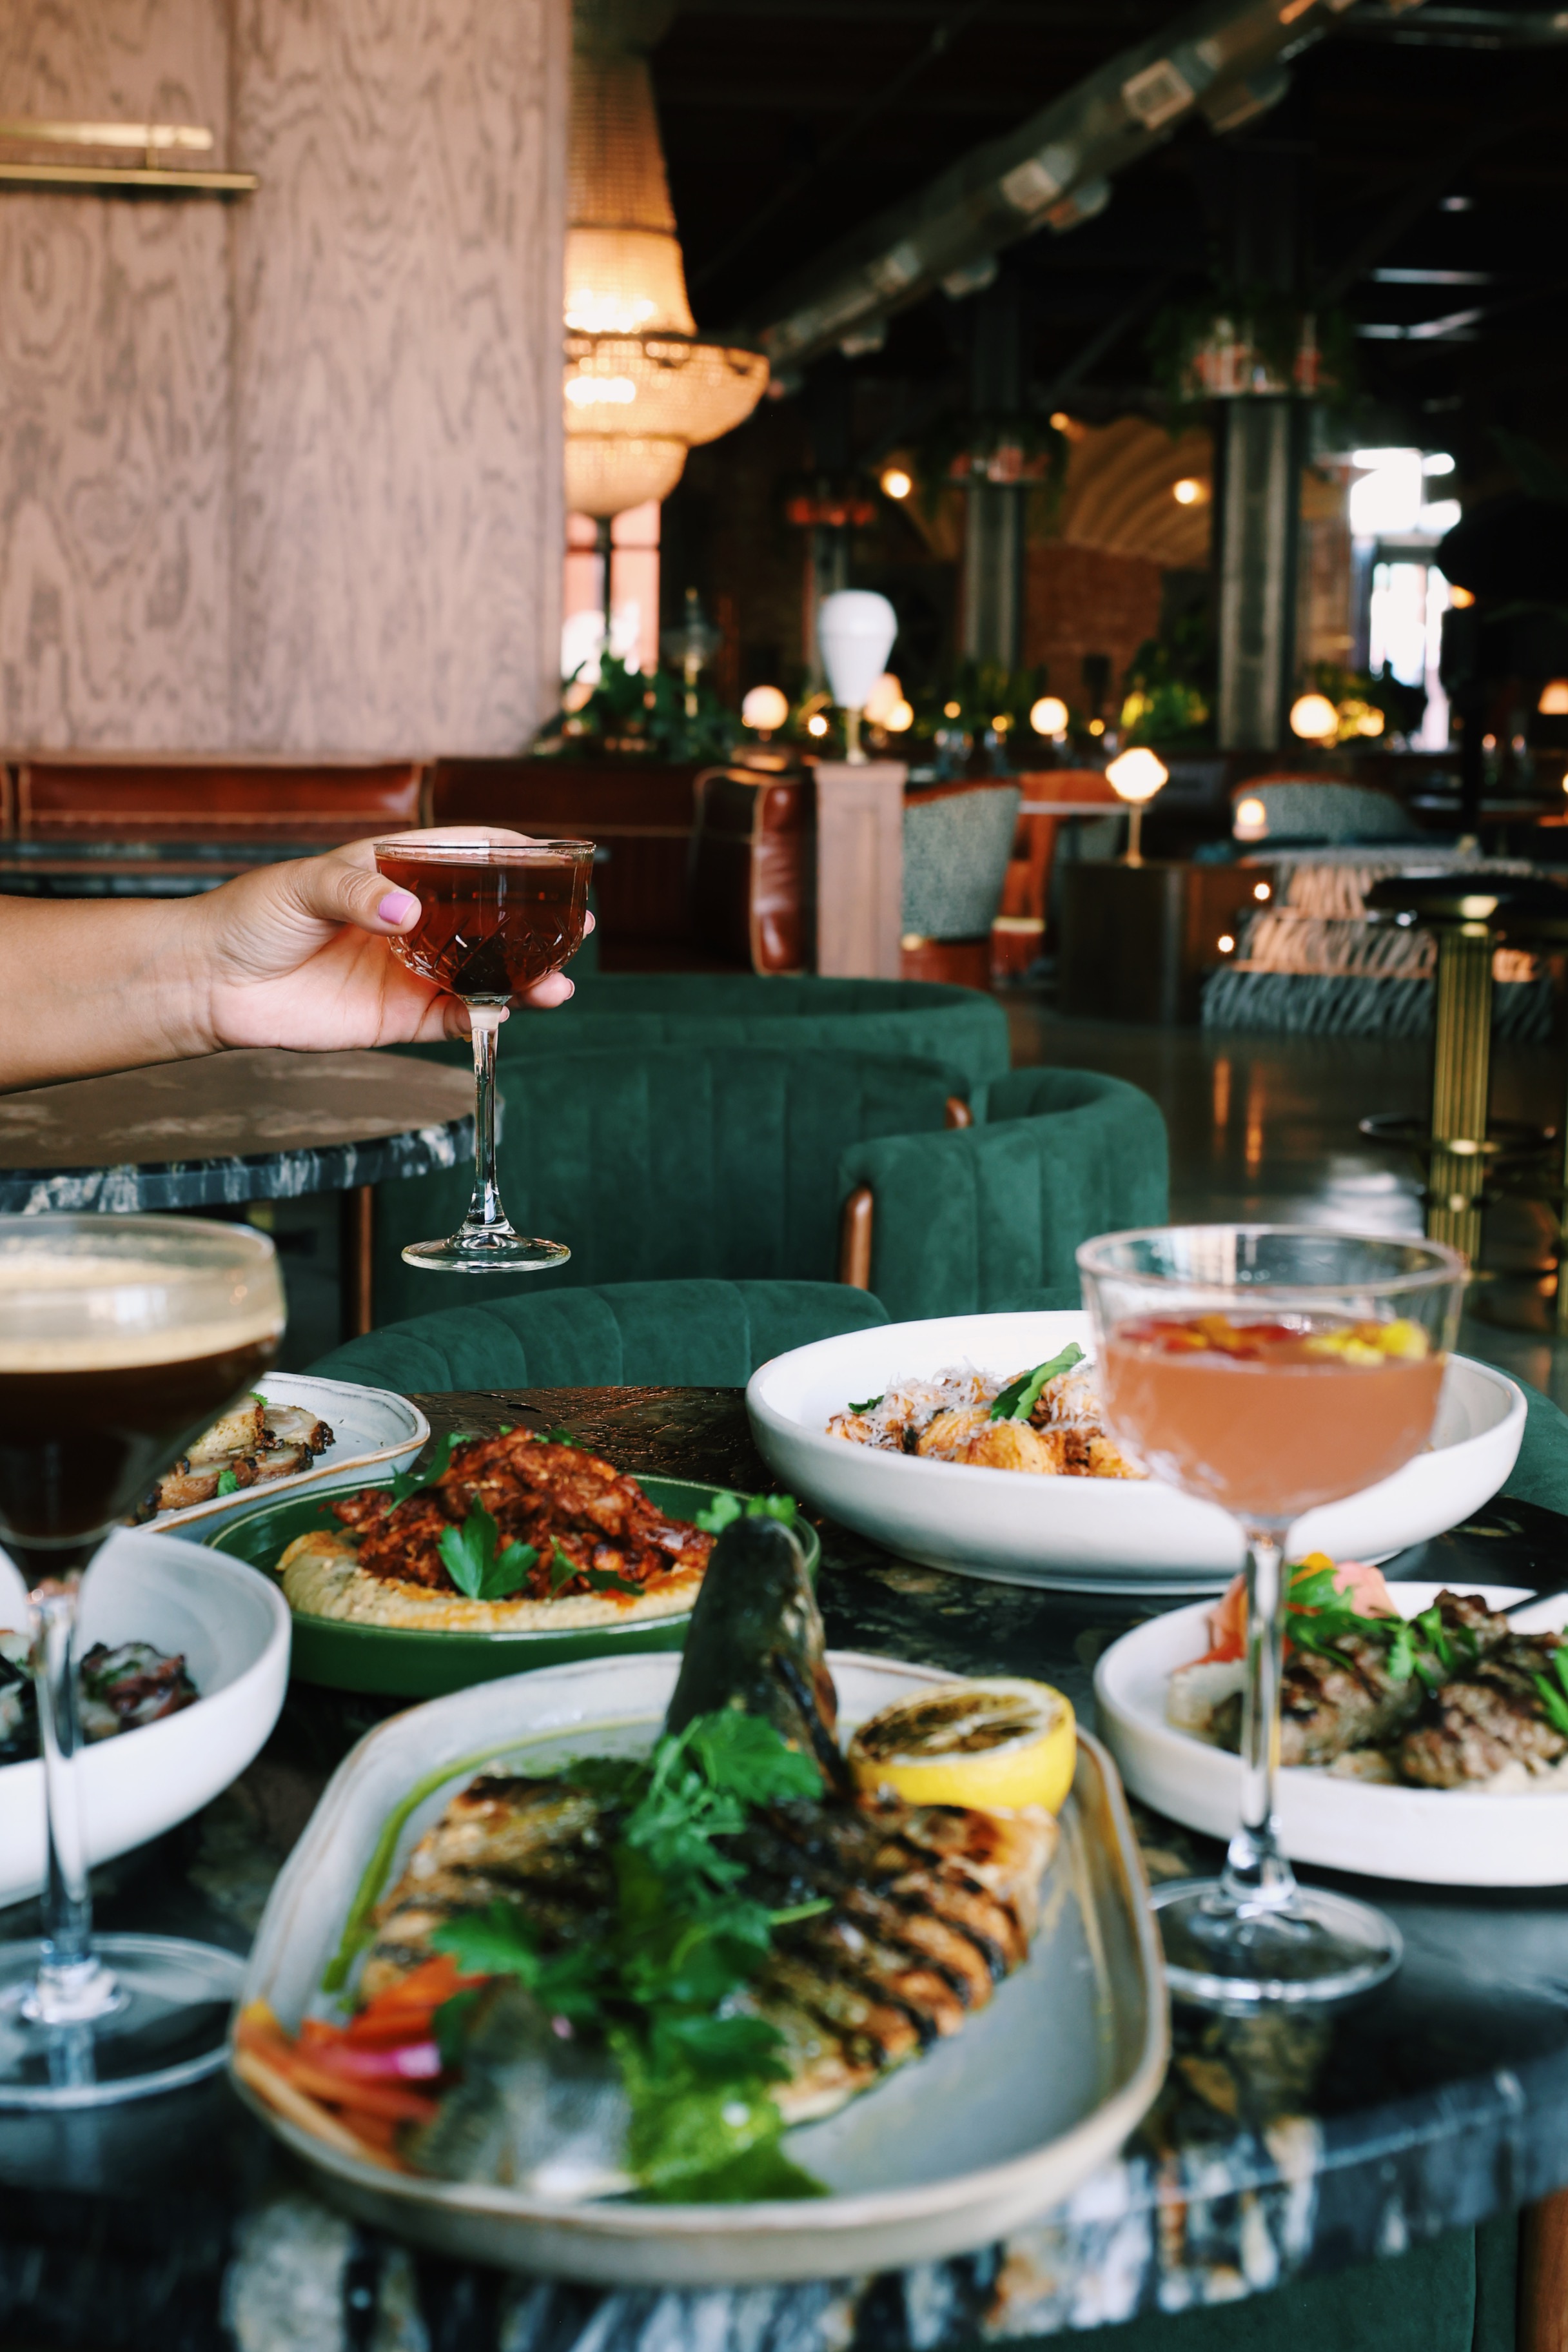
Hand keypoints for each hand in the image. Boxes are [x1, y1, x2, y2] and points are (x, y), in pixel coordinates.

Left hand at [188, 829, 592, 1054]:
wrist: (212, 984)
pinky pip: (457, 1017)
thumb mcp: (302, 885)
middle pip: (491, 919)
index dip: (514, 854)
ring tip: (558, 983)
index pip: (467, 854)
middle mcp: (414, 921)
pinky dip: (489, 1017)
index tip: (557, 859)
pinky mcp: (400, 1017)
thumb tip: (408, 912)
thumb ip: (356, 891)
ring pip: (486, 972)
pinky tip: (514, 1012)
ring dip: (526, 978)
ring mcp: (411, 970)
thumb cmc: (251, 917)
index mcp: (397, 872)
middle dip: (538, 924)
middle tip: (579, 928)